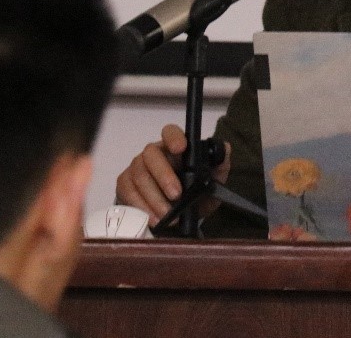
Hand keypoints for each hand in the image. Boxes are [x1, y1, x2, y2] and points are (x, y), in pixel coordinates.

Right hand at [115, 123, 231, 226]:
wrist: (179, 216)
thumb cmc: (194, 194)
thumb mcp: (212, 182)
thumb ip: (220, 165)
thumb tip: (225, 149)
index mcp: (174, 148)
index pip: (170, 132)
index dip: (173, 137)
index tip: (180, 148)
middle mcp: (153, 154)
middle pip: (150, 155)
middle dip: (163, 176)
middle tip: (176, 195)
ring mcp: (136, 168)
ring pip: (139, 176)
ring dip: (154, 198)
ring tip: (168, 215)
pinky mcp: (125, 186)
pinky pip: (128, 193)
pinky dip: (142, 207)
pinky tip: (155, 218)